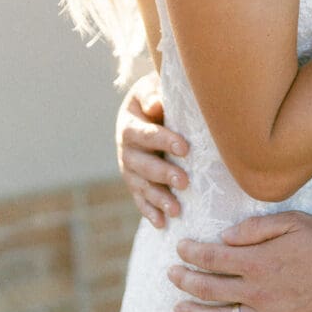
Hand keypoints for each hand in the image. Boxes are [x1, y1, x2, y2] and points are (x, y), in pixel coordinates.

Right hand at [116, 71, 189, 226]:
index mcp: (130, 124)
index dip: (165, 141)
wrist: (146, 107)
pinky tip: (163, 223)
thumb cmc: (156, 96)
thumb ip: (152, 95)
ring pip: (141, 186)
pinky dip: (150, 212)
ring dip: (158, 198)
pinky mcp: (135, 182)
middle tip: (185, 181)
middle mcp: (126, 149)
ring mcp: (129, 168)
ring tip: (177, 210)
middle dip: (163, 174)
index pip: (147, 134)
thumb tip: (156, 103)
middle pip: (143, 165)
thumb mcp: (151, 88)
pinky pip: (140, 199)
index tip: (185, 148)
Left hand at [169, 211, 311, 311]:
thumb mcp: (294, 221)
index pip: (213, 257)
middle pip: (210, 288)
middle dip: (185, 281)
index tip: (180, 248)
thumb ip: (257, 227)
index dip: (192, 253)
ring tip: (178, 308)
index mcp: (258, 260)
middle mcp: (257, 290)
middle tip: (171, 275)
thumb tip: (226, 236)